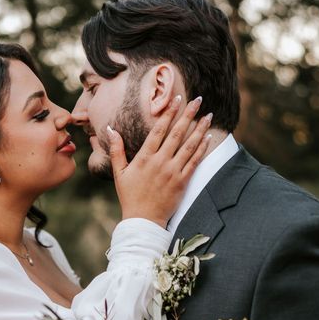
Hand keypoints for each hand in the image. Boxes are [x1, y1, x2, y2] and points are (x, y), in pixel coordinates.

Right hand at [108, 96, 212, 227]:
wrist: (143, 220)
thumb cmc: (130, 196)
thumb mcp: (119, 172)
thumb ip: (116, 150)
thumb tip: (111, 129)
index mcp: (145, 157)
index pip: (159, 129)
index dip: (169, 113)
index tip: (176, 99)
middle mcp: (160, 162)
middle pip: (177, 133)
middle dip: (188, 114)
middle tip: (198, 100)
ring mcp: (173, 172)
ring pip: (189, 145)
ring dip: (200, 128)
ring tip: (208, 115)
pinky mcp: (182, 182)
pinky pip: (195, 161)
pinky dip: (202, 148)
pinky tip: (207, 137)